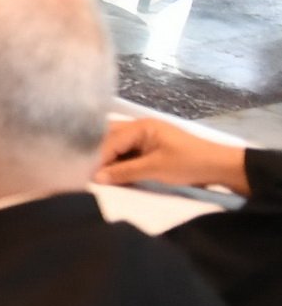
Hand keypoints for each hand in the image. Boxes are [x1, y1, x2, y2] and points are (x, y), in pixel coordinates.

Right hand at [96, 116, 252, 192]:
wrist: (221, 167)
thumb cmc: (189, 163)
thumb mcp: (155, 168)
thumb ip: (124, 172)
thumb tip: (96, 178)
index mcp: (141, 126)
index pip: (110, 141)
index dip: (97, 158)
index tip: (85, 175)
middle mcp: (141, 128)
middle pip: (110, 138)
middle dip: (98, 154)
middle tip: (84, 172)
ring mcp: (147, 138)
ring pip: (118, 146)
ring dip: (108, 159)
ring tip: (95, 174)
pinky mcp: (152, 149)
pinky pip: (128, 153)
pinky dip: (119, 163)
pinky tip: (112, 173)